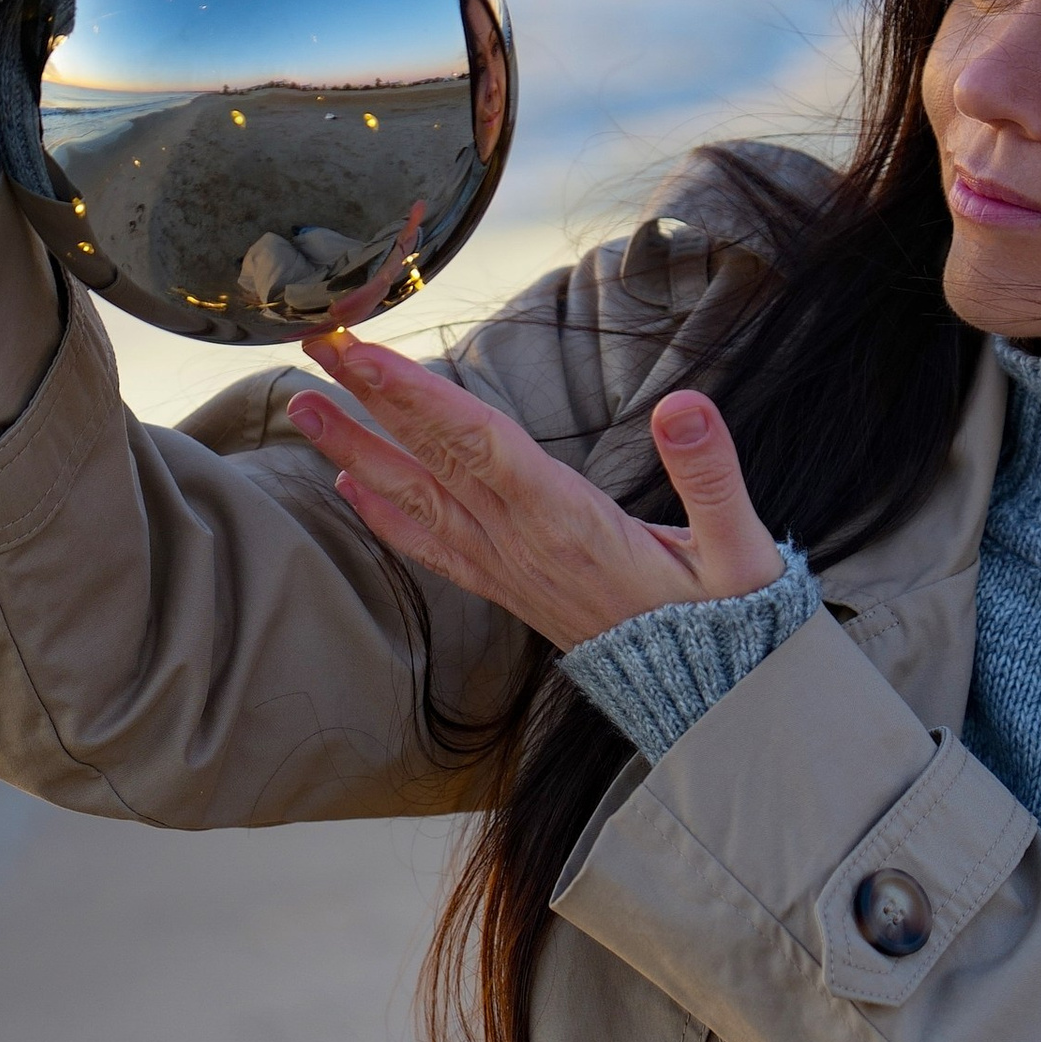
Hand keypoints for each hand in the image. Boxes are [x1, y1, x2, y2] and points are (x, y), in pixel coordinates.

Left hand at [283, 332, 784, 648]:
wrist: (708, 699)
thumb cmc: (725, 619)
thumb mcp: (737, 548)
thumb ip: (711, 474)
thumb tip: (683, 406)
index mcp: (567, 522)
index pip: (477, 444)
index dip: (418, 396)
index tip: (363, 353)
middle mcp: (522, 543)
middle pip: (432, 458)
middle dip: (369, 398)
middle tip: (312, 342)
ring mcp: (508, 568)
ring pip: (418, 501)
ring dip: (357, 451)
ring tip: (303, 408)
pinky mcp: (509, 587)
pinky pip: (434, 549)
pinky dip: (387, 517)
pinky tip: (351, 490)